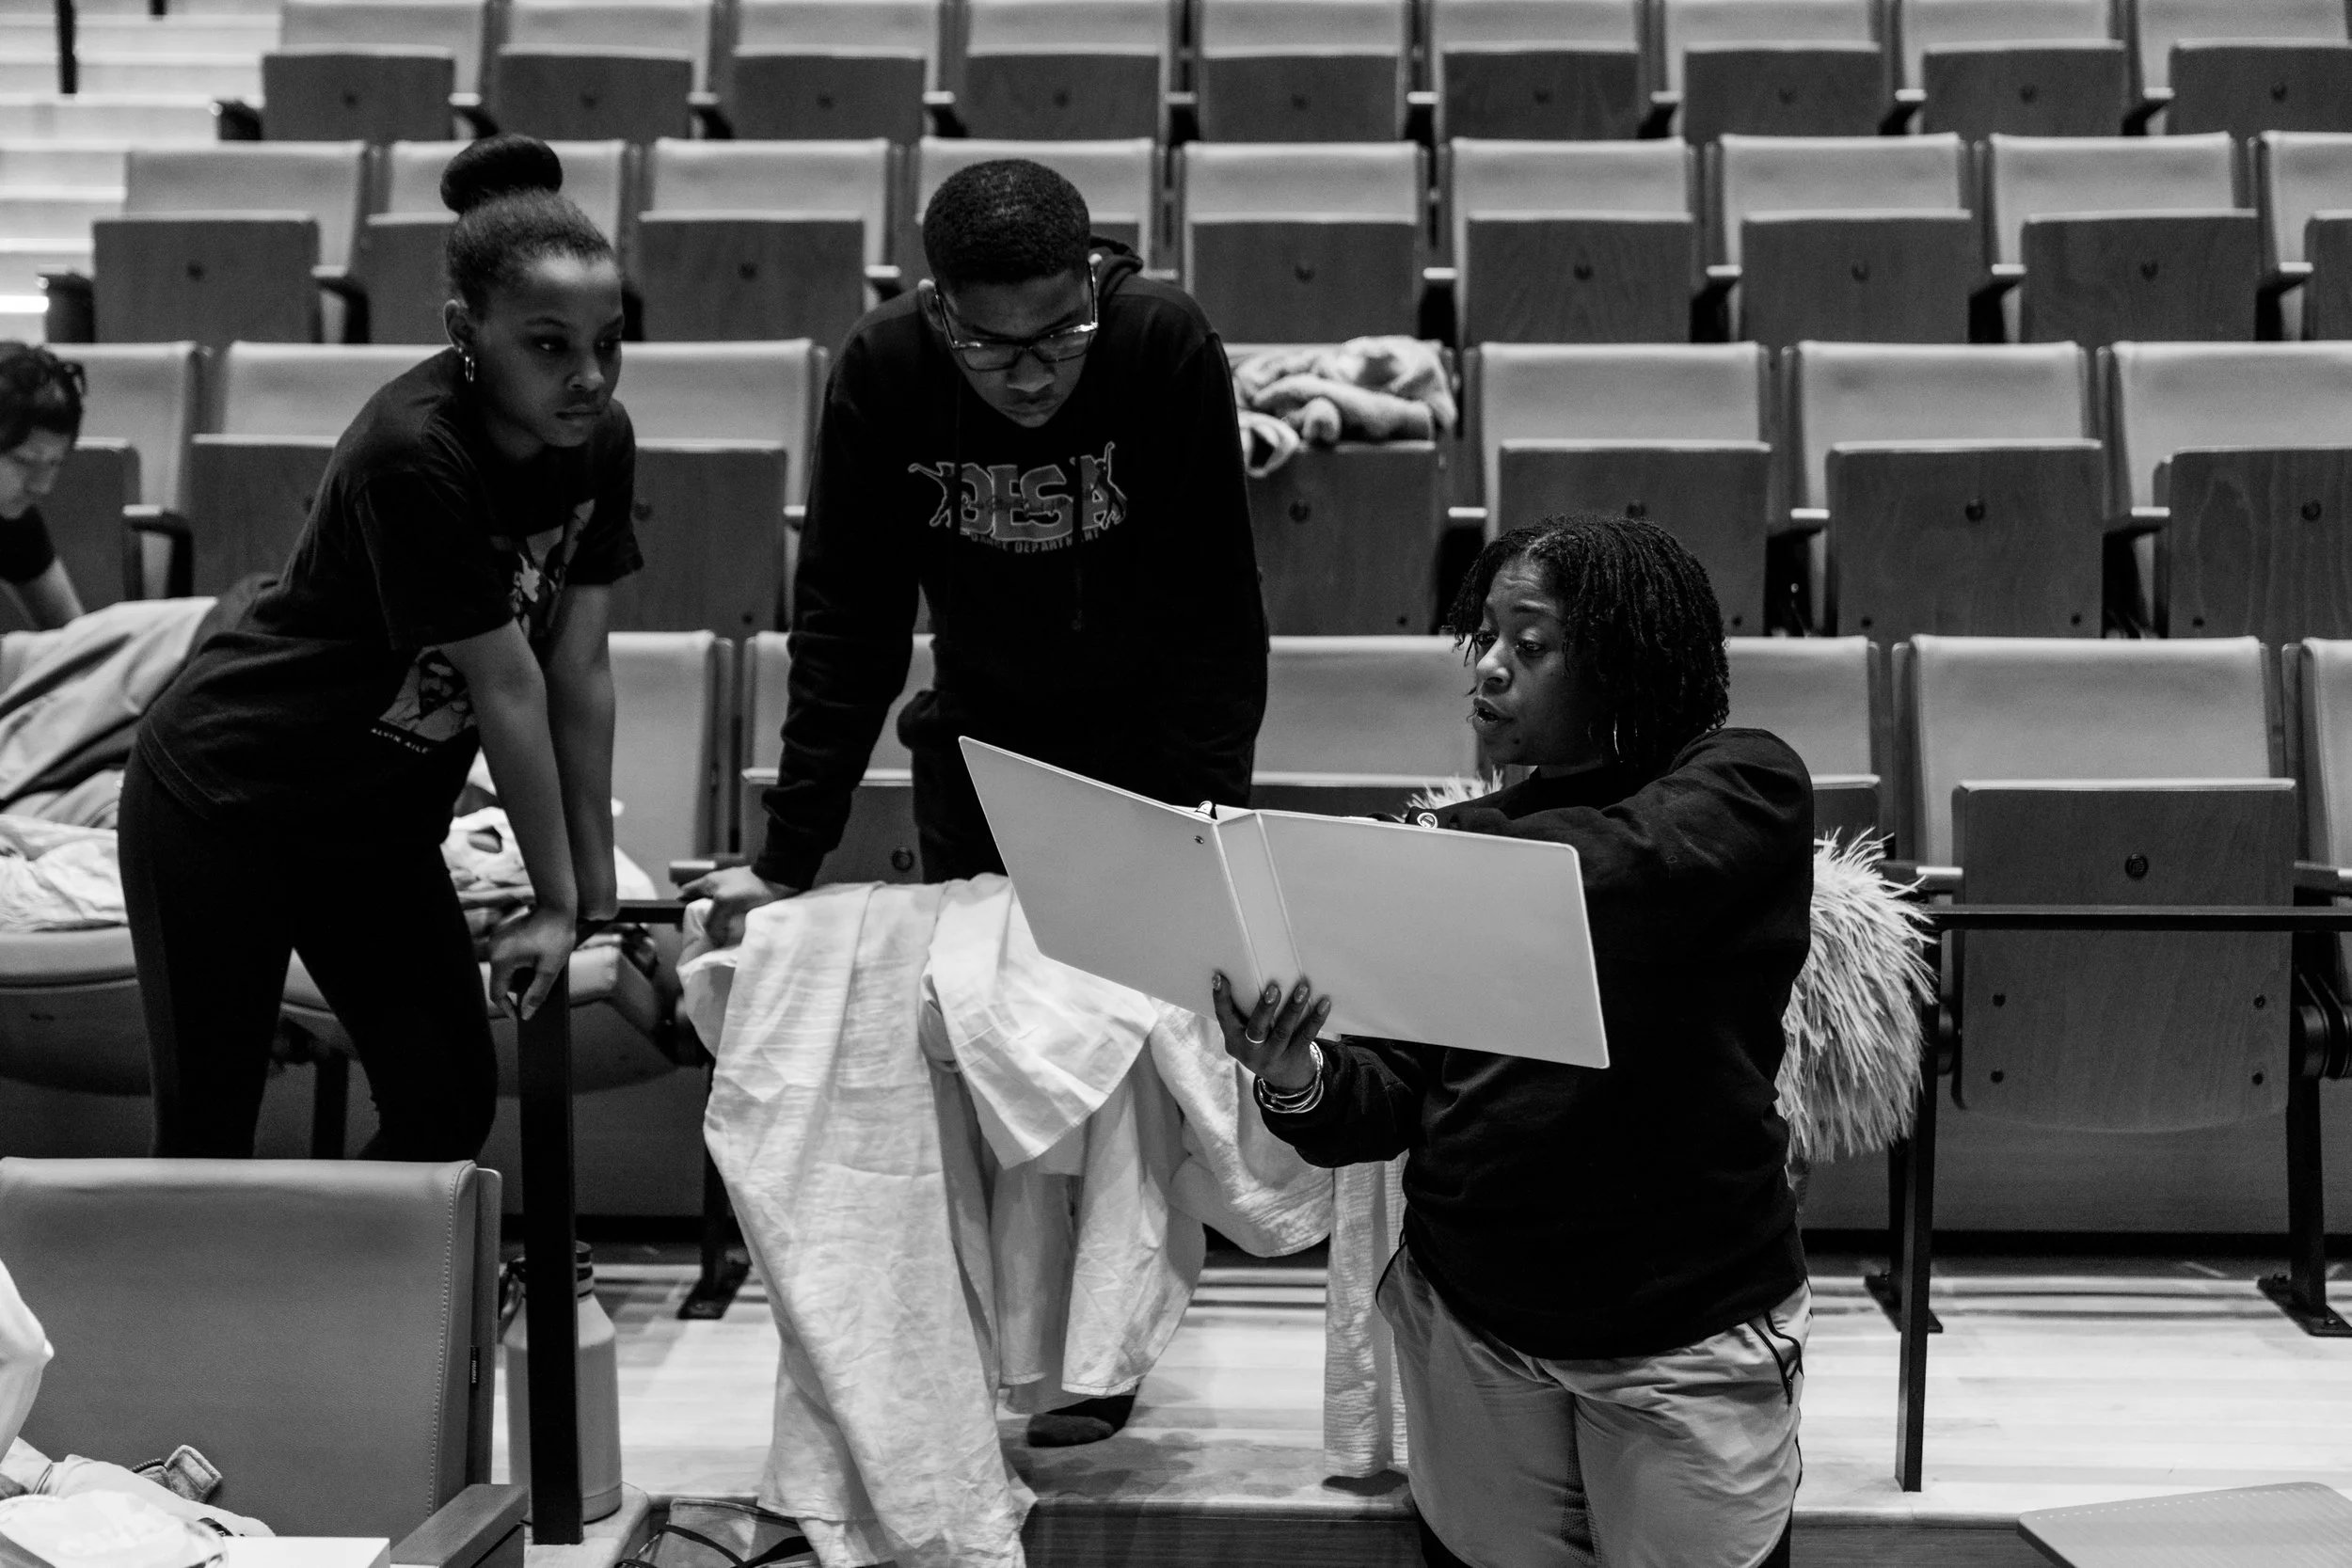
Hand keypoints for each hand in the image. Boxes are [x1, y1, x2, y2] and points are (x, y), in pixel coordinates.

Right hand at [488, 904, 577, 1018]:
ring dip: (521, 976)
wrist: (557, 907)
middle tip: (539, 992)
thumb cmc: (556, 936)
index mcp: (501, 959)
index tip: (520, 1017)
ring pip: (506, 970)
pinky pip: (508, 958)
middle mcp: (494, 949)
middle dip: (519, 989)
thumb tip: (526, 1015)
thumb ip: (536, 994)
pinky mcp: (503, 936)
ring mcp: (497, 941)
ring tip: (541, 974)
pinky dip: (520, 965)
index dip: (508, 1008)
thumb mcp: (550, 969)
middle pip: (502, 982)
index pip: (497, 993)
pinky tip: (537, 962)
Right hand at [679, 864, 800, 947]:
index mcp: (708, 882)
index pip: (686, 894)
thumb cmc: (749, 886)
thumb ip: (713, 921)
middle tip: (706, 939)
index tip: (685, 927)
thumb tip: (712, 939)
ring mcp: (733, 892)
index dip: (683, 909)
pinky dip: (734, 924)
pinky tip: (736, 934)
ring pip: (720, 912)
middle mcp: (718, 886)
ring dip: (721, 925)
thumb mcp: (724, 902)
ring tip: (721, 940)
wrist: (779, 879)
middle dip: (704, 922)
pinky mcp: (747, 899)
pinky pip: (735, 914)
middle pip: (704, 906)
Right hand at [1212, 973, 1332, 1092]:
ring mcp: (1273, 1057)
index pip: (1224, 1018)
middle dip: (1265, 1008)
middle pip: (1256, 1029)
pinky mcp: (1294, 1058)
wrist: (1286, 1079)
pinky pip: (1306, 1036)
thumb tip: (1254, 975)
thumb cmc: (1263, 1044)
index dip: (1220, 998)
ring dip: (1293, 1008)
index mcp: (1234, 1040)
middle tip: (1273, 988)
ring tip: (1302, 989)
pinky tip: (1323, 1003)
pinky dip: (1316, 1019)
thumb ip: (1246, 1015)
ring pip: (1283, 1032)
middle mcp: (1251, 1051)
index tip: (1220, 977)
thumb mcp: (1247, 1036)